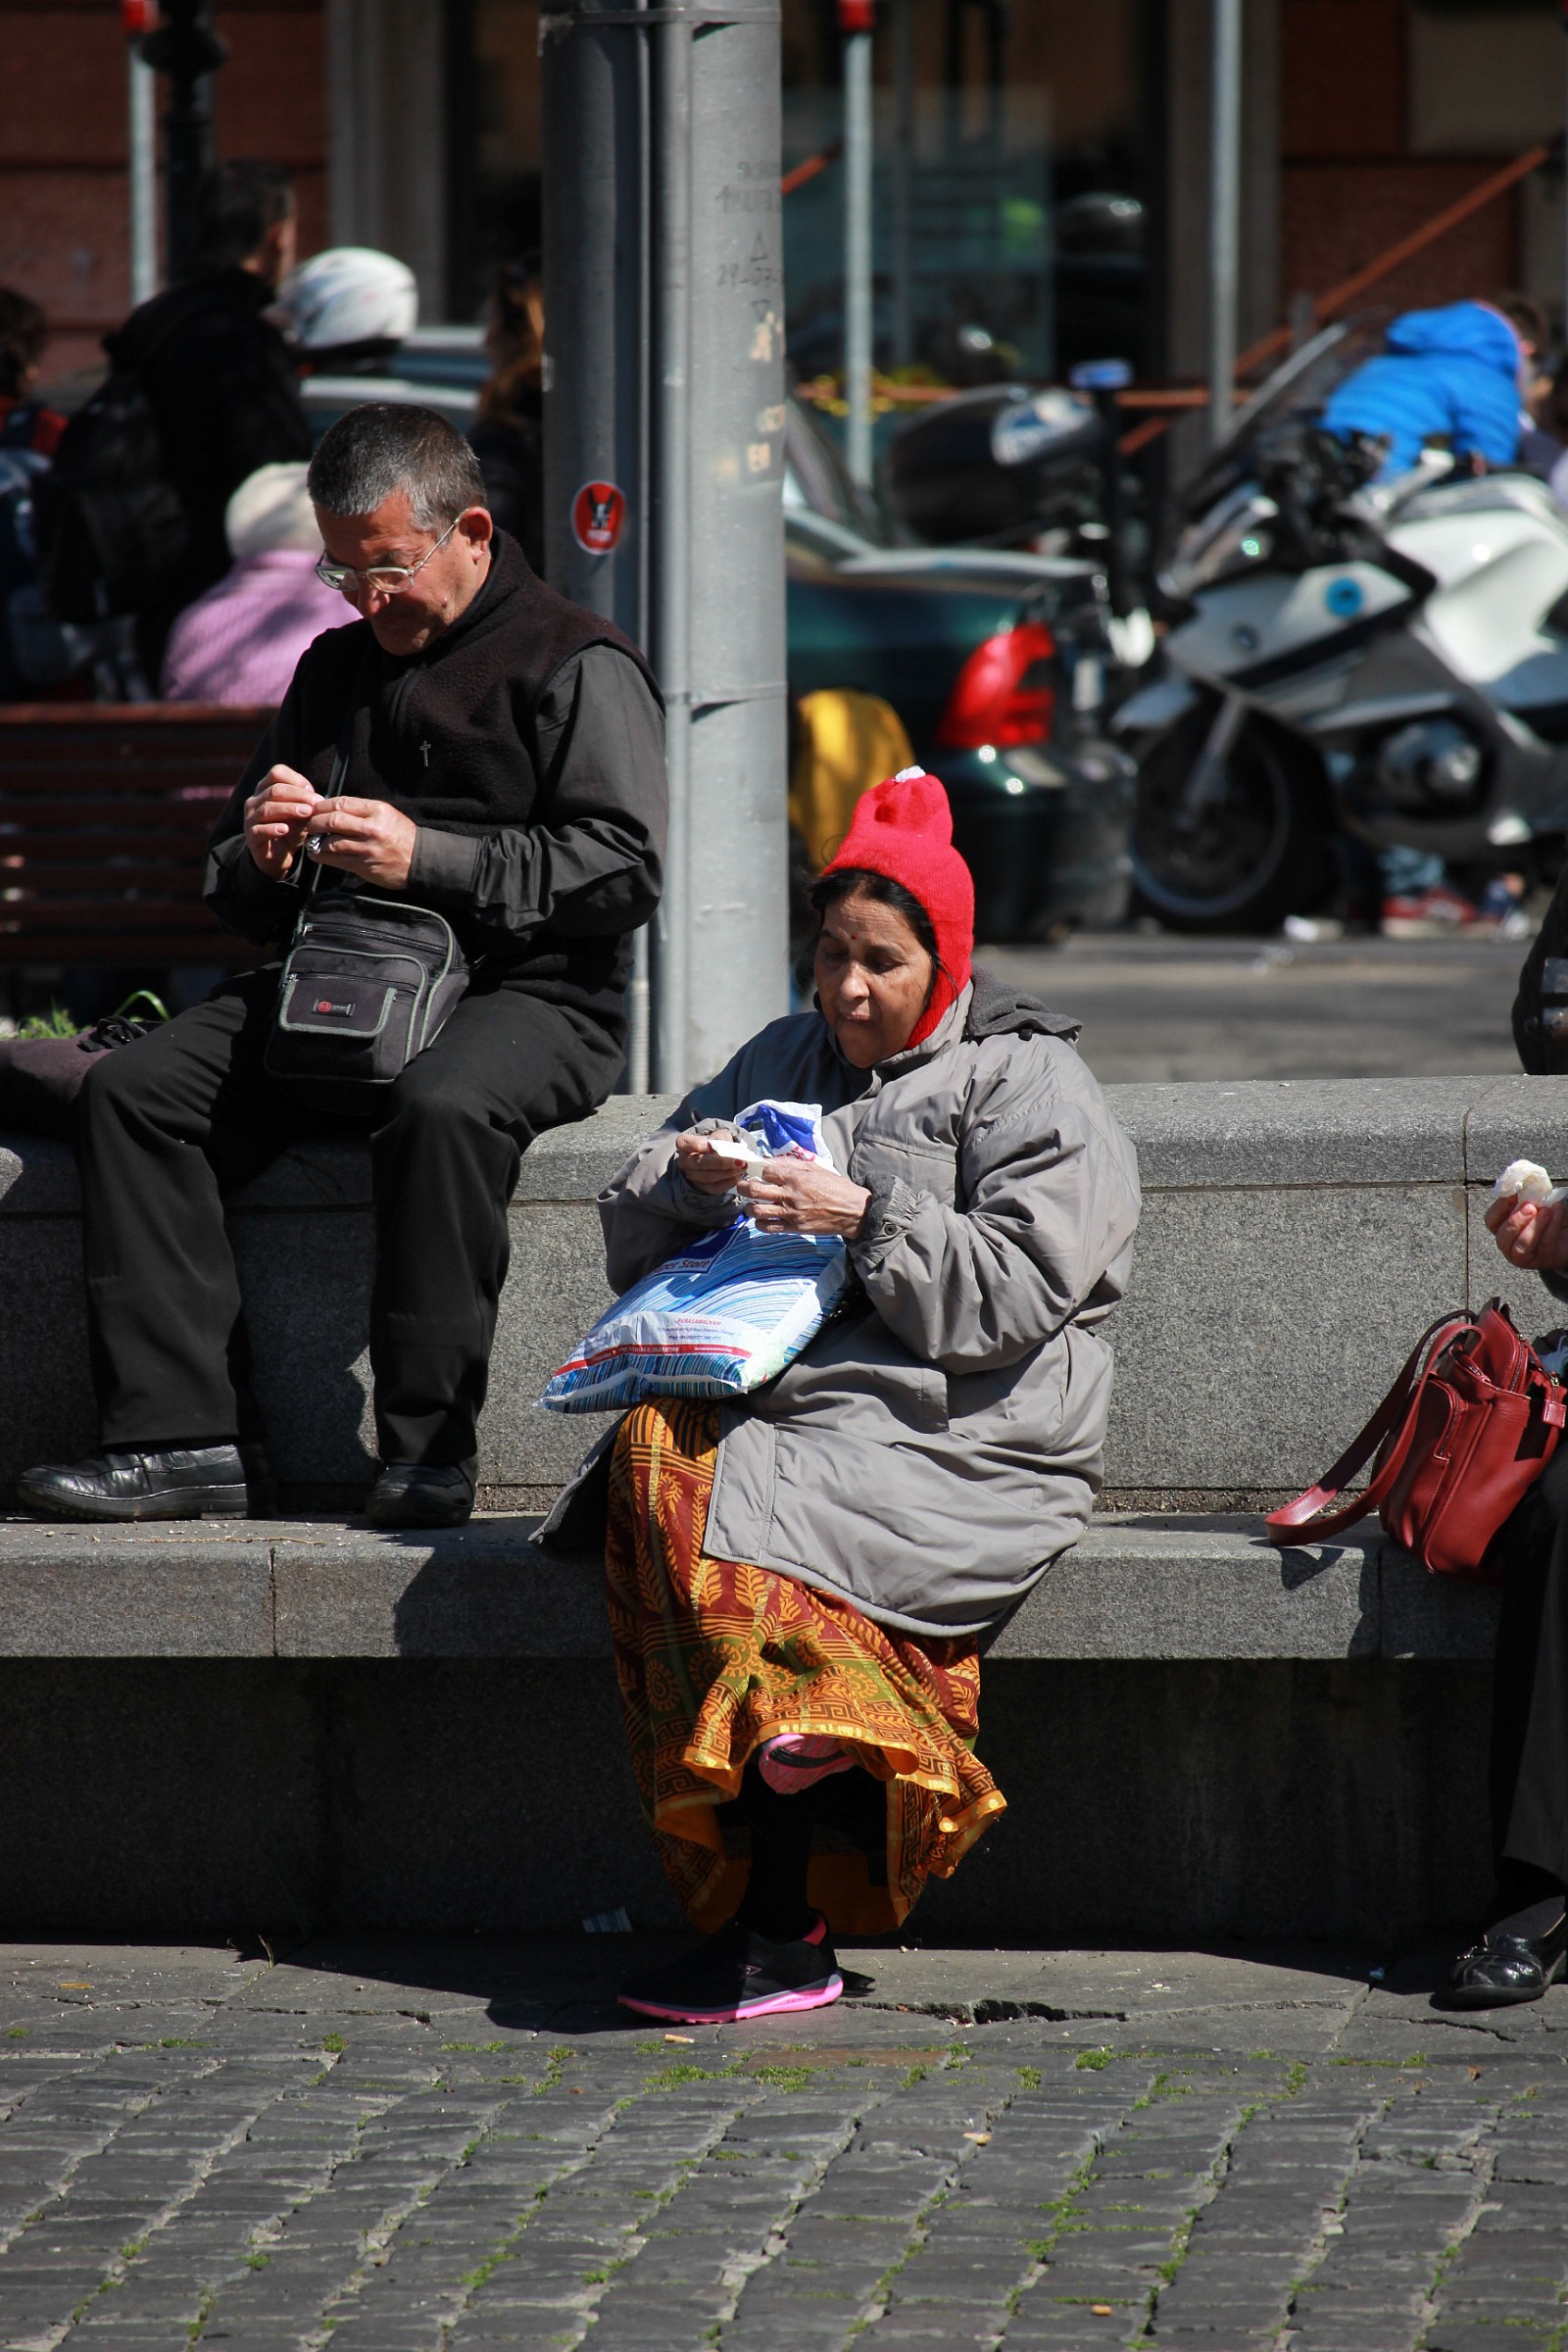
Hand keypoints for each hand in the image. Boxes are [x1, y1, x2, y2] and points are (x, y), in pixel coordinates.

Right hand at [244, 764, 321, 878]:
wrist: (278, 857)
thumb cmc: (290, 831)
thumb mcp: (301, 816)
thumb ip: (306, 806)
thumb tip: (317, 800)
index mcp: (266, 789)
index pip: (277, 773)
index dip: (296, 779)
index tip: (313, 792)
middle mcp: (255, 801)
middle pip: (274, 790)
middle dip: (298, 795)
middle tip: (315, 803)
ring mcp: (250, 818)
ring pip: (267, 808)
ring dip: (289, 809)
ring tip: (306, 813)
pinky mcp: (251, 836)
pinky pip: (259, 829)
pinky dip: (273, 828)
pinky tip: (285, 829)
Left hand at [306, 797, 417, 890]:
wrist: (421, 860)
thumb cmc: (401, 835)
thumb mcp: (386, 814)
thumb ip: (361, 810)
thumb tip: (332, 808)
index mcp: (377, 810)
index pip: (341, 803)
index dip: (322, 806)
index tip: (315, 809)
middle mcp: (371, 828)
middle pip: (332, 821)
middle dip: (315, 822)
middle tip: (310, 824)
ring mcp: (367, 849)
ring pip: (331, 843)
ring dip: (316, 841)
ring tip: (312, 840)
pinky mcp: (364, 866)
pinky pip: (336, 860)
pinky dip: (322, 856)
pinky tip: (317, 853)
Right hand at [675, 1130, 743, 1197]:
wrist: (713, 1156)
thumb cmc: (714, 1143)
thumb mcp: (718, 1135)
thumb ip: (721, 1138)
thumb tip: (726, 1146)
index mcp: (684, 1144)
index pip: (684, 1143)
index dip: (696, 1145)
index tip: (710, 1146)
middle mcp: (685, 1161)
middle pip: (700, 1163)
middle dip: (722, 1163)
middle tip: (739, 1161)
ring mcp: (691, 1176)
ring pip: (708, 1177)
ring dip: (728, 1173)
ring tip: (742, 1167)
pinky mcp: (701, 1187)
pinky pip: (714, 1188)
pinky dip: (728, 1182)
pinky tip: (738, 1176)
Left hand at [738, 1156, 870, 1237]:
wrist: (853, 1211)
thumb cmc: (836, 1188)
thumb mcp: (816, 1169)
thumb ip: (791, 1165)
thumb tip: (769, 1161)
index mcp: (797, 1178)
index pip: (765, 1171)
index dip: (755, 1170)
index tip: (753, 1171)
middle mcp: (791, 1195)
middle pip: (754, 1190)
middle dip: (743, 1187)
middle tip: (743, 1186)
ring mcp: (791, 1213)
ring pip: (757, 1210)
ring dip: (749, 1207)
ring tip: (751, 1204)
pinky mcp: (794, 1228)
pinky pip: (768, 1227)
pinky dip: (759, 1223)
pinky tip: (762, 1218)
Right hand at [1487, 1192, 1567, 1271]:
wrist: (1566, 1230)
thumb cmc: (1547, 1215)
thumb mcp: (1534, 1203)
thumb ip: (1525, 1196)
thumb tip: (1522, 1182)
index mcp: (1502, 1228)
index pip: (1492, 1220)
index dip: (1499, 1208)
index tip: (1512, 1194)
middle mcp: (1509, 1245)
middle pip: (1503, 1237)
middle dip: (1515, 1221)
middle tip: (1530, 1206)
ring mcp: (1525, 1257)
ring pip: (1522, 1246)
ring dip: (1534, 1227)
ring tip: (1546, 1211)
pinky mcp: (1543, 1260)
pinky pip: (1545, 1244)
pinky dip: (1552, 1227)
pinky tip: (1557, 1211)